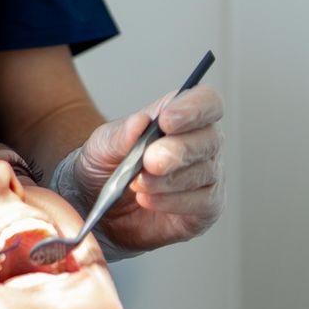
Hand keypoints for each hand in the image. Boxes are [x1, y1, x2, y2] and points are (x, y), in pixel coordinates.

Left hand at [53, 84, 224, 254]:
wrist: (99, 200)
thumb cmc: (108, 162)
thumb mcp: (102, 144)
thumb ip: (121, 134)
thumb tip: (140, 121)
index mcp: (181, 116)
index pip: (207, 101)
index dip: (194, 109)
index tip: (167, 121)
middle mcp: (202, 143)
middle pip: (210, 139)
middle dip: (178, 151)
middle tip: (149, 161)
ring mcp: (208, 175)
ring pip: (205, 173)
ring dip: (168, 180)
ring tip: (137, 183)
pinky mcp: (206, 206)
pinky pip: (202, 203)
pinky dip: (172, 202)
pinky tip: (147, 199)